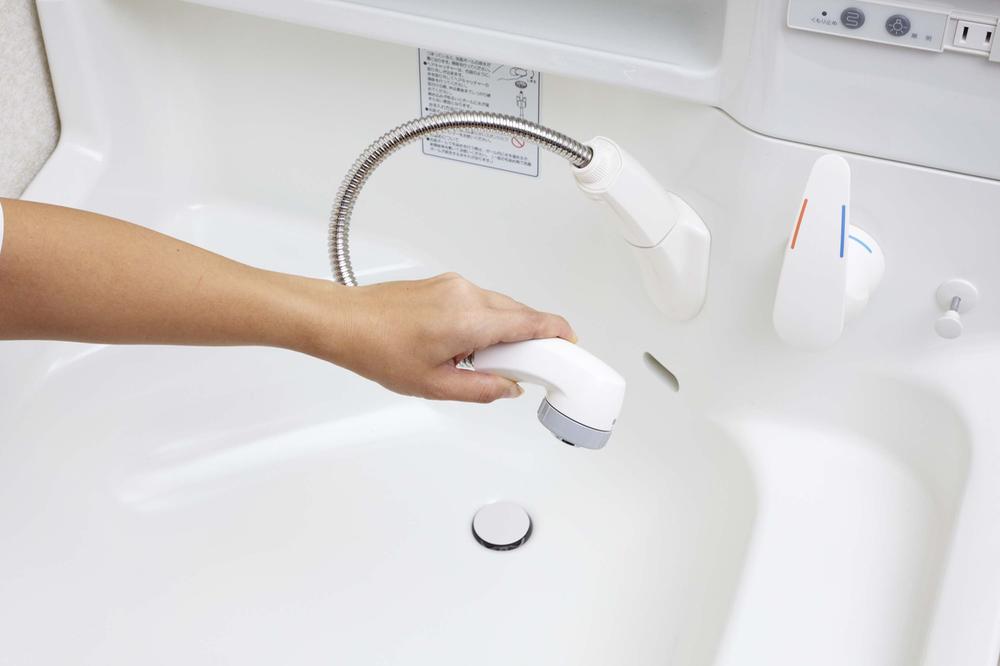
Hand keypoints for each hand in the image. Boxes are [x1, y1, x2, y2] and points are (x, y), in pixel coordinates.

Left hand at [309, 273, 575, 402]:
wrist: (343, 321)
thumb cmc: (377, 349)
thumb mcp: (434, 385)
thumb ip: (481, 389)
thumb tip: (509, 388)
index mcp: (470, 320)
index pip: (532, 323)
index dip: (558, 335)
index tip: (570, 348)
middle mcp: (468, 294)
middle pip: (521, 314)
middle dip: (531, 340)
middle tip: (525, 369)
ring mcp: (455, 285)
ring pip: (501, 306)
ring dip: (506, 331)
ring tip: (483, 362)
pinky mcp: (445, 284)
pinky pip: (481, 301)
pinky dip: (486, 321)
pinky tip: (467, 345)